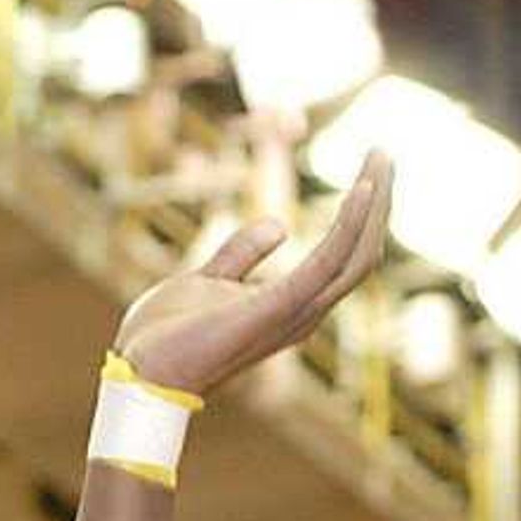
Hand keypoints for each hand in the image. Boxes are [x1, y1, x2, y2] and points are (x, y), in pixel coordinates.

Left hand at [114, 152, 393, 400]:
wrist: (139, 371)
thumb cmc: (167, 336)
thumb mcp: (208, 279)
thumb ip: (242, 254)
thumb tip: (280, 224)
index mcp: (290, 306)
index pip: (345, 259)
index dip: (363, 216)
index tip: (369, 168)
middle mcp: (302, 313)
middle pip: (361, 254)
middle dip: (378, 201)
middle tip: (382, 150)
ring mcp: (292, 312)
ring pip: (356, 255)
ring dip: (373, 203)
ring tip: (380, 154)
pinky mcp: (275, 308)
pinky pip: (327, 262)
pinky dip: (350, 223)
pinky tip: (362, 187)